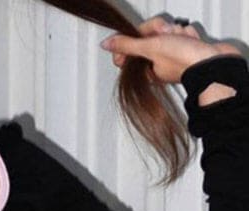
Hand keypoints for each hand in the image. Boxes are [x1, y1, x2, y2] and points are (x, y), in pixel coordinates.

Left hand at [100, 15, 242, 84]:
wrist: (213, 62)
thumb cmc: (183, 60)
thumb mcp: (150, 48)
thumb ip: (127, 45)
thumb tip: (106, 44)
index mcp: (143, 69)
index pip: (129, 48)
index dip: (136, 37)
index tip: (143, 37)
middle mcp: (156, 64)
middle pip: (148, 36)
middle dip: (158, 31)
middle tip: (167, 36)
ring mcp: (172, 55)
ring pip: (165, 32)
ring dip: (175, 32)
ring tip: (182, 40)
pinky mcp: (187, 48)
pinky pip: (182, 33)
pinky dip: (187, 34)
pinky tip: (191, 41)